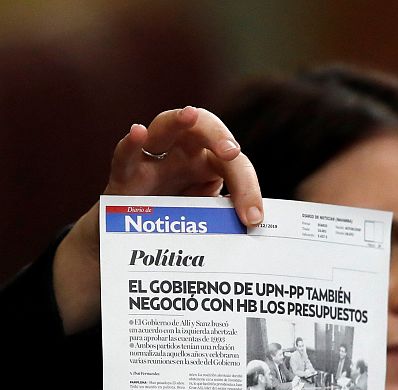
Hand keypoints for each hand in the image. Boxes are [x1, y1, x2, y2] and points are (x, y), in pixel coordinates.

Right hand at [53, 106, 262, 333]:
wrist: (130, 249)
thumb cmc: (174, 233)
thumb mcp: (205, 228)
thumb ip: (225, 225)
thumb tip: (256, 236)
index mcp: (209, 168)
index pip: (234, 166)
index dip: (247, 188)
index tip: (253, 220)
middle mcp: (182, 158)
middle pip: (204, 130)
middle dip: (220, 138)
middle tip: (232, 154)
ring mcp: (153, 164)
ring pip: (164, 128)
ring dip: (178, 121)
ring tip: (191, 115)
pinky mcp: (124, 179)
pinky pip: (124, 158)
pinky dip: (131, 145)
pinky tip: (138, 133)